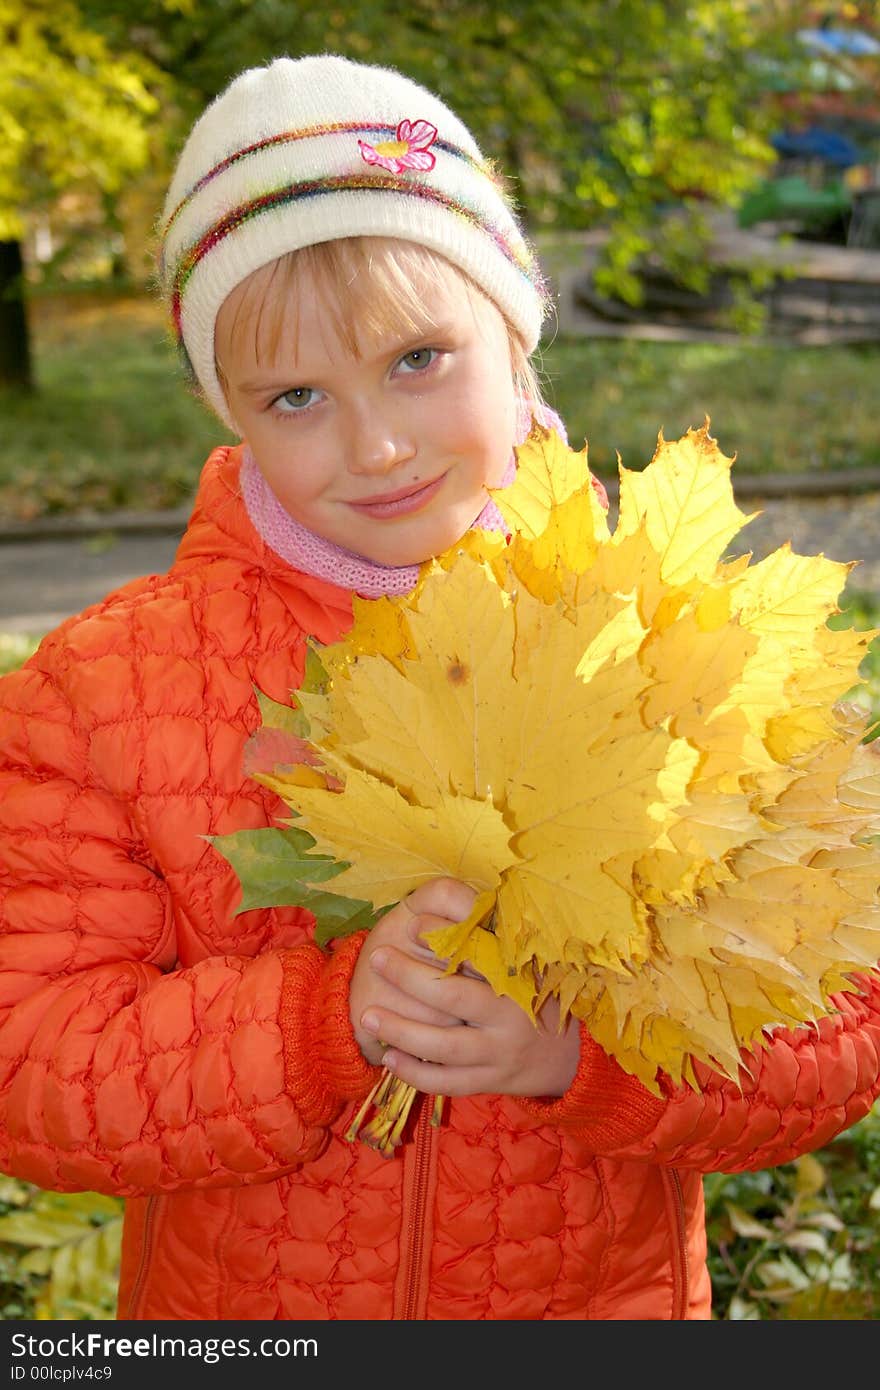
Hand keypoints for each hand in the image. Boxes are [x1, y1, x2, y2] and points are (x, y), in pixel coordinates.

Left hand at [354, 878, 580, 1098]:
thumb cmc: (532, 993)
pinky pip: (448, 1082)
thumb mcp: (523, 961)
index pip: (478, 953)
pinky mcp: (491, 1081)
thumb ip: (490, 938)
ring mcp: (501, 1052)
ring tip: (368, 1015)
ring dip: (402, 1031)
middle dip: (410, 977)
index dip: (443, 936)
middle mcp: (511, 1015)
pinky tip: (389, 1058)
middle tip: (377, 958)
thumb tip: (448, 901)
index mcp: (518, 978)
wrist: (570, 1054)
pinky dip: (416, 1073)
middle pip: (453, 997)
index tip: (412, 923)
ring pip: (444, 1046)